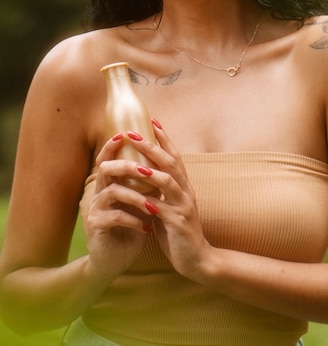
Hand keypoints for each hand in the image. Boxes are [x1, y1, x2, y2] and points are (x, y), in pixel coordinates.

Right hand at [81, 135, 155, 281]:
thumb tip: (166, 162)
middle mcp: (99, 193)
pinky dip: (133, 219)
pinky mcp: (96, 227)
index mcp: (110, 184)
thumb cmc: (130, 227)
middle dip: (127, 166)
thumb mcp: (141, 202)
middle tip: (147, 170)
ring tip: (153, 207)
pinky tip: (146, 227)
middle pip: (106, 168)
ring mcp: (95, 209)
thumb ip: (147, 184)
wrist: (114, 261)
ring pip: (111, 191)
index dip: (114, 145)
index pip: (108, 158)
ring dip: (136, 197)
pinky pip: (114, 216)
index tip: (126, 133)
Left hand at [128, 121, 213, 282]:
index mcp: (183, 186)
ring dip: (151, 171)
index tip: (151, 120)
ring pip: (168, 182)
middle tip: (133, 134)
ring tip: (134, 163)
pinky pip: (164, 210)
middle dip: (152, 147)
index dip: (163, 138)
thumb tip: (143, 176)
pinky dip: (151, 203)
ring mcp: (184, 207)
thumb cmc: (179, 233)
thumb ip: (159, 192)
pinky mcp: (179, 224)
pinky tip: (139, 199)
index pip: (174, 155)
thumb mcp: (169, 207)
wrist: (198, 260)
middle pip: (171, 162)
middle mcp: (186, 191)